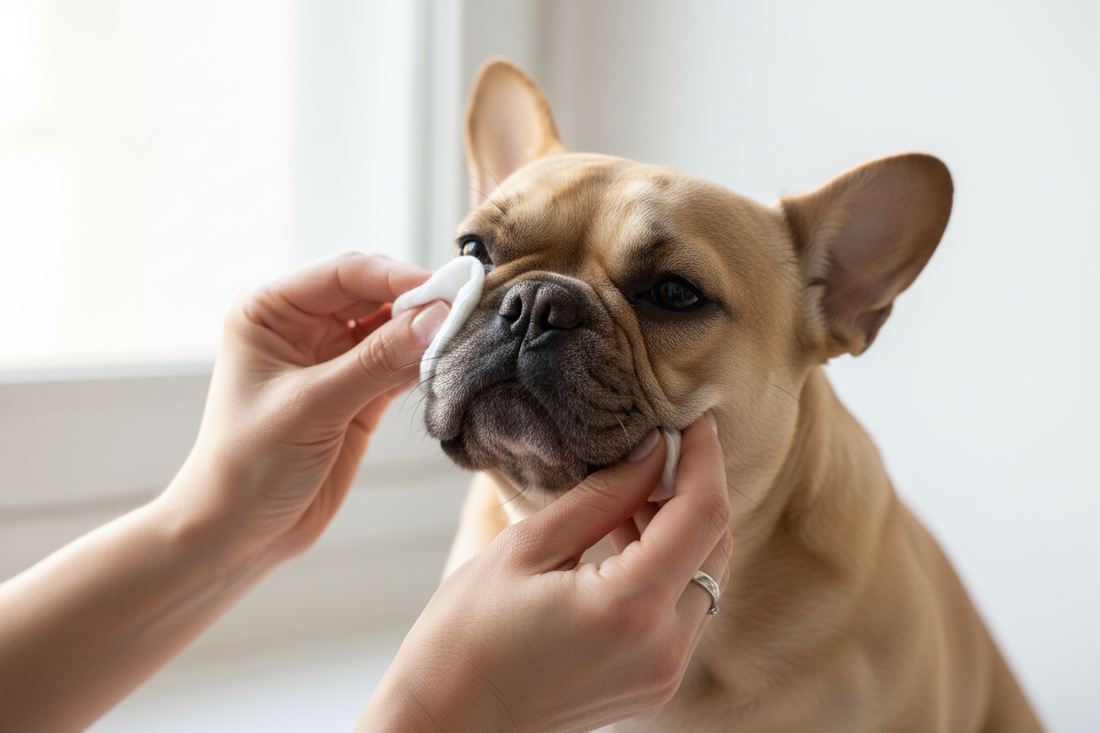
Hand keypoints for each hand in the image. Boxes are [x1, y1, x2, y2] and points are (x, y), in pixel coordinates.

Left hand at [163, 252, 449, 561]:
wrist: (238, 533)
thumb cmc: (247, 464)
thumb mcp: (314, 405)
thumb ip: (378, 360)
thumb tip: (438, 317)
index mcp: (271, 310)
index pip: (345, 273)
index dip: (397, 277)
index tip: (446, 289)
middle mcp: (302, 325)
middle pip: (375, 294)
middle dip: (419, 303)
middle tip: (466, 313)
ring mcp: (332, 359)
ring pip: (393, 328)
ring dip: (426, 334)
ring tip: (464, 339)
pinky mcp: (357, 393)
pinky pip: (400, 364)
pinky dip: (424, 364)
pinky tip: (448, 365)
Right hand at [363, 414, 731, 732]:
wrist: (448, 723)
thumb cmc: (467, 637)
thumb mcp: (526, 547)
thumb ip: (601, 496)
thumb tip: (653, 451)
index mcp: (631, 607)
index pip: (702, 513)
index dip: (705, 456)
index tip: (693, 417)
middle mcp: (664, 647)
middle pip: (715, 544)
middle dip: (695, 487)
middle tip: (658, 446)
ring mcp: (663, 672)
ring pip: (705, 576)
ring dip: (680, 526)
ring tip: (630, 489)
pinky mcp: (653, 683)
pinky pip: (683, 608)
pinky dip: (668, 565)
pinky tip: (625, 536)